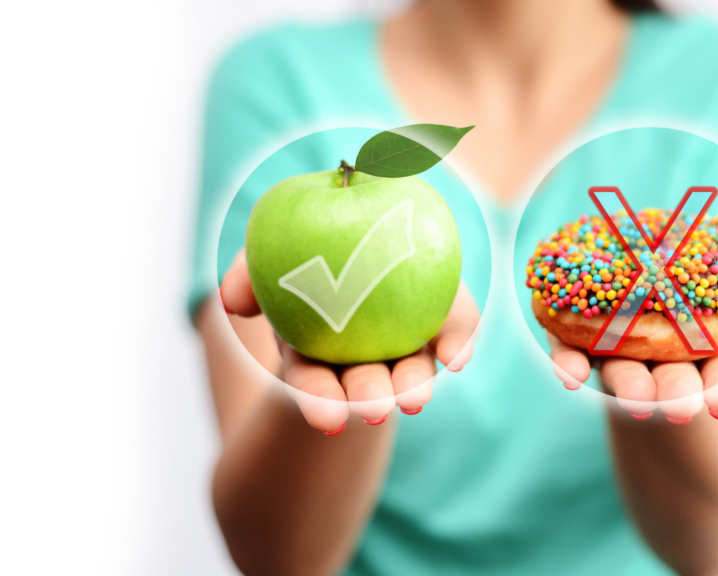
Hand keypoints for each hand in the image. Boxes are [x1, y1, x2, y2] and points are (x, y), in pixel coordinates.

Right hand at [219, 250, 477, 432]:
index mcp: (314, 347)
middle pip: (366, 381)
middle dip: (370, 399)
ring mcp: (405, 339)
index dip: (318, 399)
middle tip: (376, 409)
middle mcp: (362, 352)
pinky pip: (452, 331)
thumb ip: (246, 272)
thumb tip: (232, 301)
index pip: (312, 379)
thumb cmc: (303, 246)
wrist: (362, 223)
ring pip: (411, 367)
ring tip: (416, 398)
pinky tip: (458, 357)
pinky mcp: (442, 316)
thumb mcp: (265, 255)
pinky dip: (457, 343)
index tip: (328, 419)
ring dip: (413, 384)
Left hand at [547, 287, 717, 421]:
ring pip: (625, 373)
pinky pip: (573, 354)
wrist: (660, 260)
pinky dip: (570, 364)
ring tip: (633, 397)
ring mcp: (624, 352)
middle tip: (678, 407)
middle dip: (676, 394)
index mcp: (714, 356)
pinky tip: (567, 374)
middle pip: (673, 382)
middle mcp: (668, 361)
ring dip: (628, 386)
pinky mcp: (582, 338)